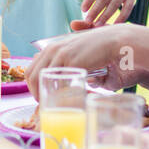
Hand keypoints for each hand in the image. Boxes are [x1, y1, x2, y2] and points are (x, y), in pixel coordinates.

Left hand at [27, 23, 143, 97]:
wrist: (118, 42)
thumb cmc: (103, 52)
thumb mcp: (83, 56)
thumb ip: (75, 66)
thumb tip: (74, 82)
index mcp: (53, 47)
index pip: (33, 68)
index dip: (35, 85)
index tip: (43, 97)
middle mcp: (52, 48)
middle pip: (30, 74)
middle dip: (34, 93)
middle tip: (45, 105)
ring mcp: (59, 53)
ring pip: (37, 78)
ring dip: (41, 95)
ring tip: (52, 107)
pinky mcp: (69, 59)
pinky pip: (52, 79)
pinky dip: (54, 93)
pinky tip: (61, 102)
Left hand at [81, 0, 144, 26]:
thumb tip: (86, 11)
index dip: (89, 0)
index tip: (83, 10)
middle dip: (95, 11)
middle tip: (88, 21)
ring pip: (115, 4)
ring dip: (105, 16)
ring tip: (97, 25)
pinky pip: (127, 8)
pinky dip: (121, 17)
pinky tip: (114, 25)